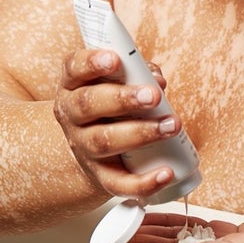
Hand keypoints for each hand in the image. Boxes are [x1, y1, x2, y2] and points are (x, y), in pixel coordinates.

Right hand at [53, 48, 180, 199]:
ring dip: (140, 133)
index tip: (115, 59)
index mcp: (73, 84)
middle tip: (152, 96)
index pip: (74, 67)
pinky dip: (144, 182)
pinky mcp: (100, 176)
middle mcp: (72, 115)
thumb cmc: (109, 105)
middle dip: (122, 99)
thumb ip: (137, 73)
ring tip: (171, 125)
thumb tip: (158, 80)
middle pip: (89, 104)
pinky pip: (119, 183)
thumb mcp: (114, 82)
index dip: (92, 62)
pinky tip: (167, 172)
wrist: (89, 150)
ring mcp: (83, 148)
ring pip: (104, 142)